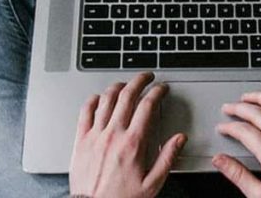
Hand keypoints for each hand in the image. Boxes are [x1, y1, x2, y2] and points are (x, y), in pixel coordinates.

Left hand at [69, 72, 186, 197]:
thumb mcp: (152, 184)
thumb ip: (168, 158)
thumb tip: (179, 139)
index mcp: (133, 143)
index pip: (147, 106)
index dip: (157, 92)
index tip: (162, 88)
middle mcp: (113, 134)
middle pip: (127, 96)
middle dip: (139, 81)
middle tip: (147, 77)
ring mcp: (95, 135)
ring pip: (106, 100)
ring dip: (118, 87)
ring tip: (126, 84)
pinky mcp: (81, 140)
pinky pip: (85, 112)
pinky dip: (93, 100)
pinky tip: (99, 97)